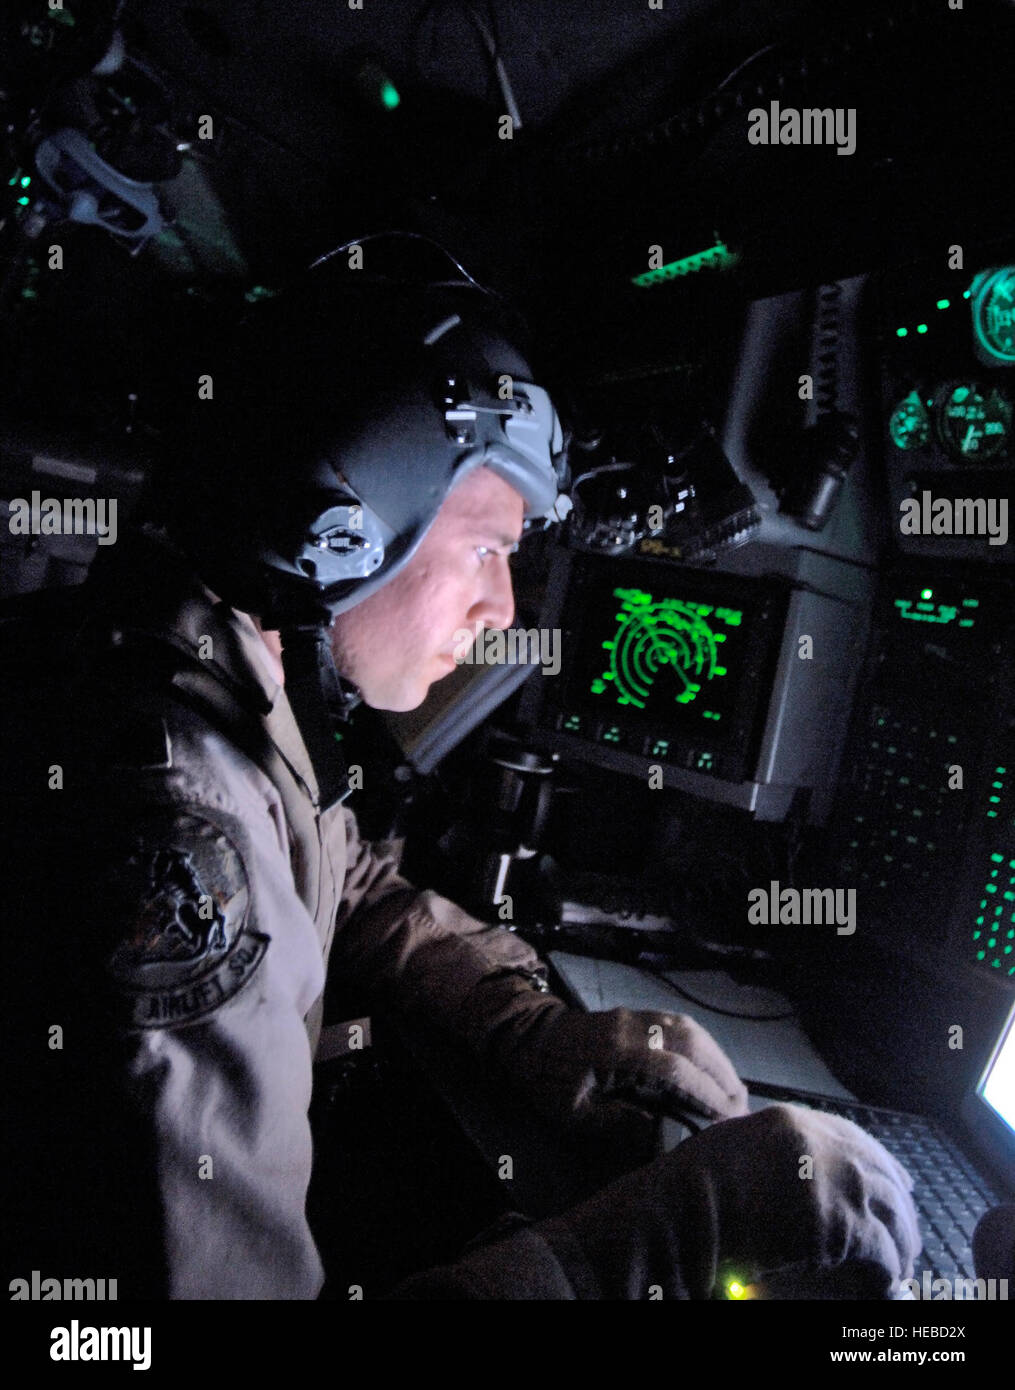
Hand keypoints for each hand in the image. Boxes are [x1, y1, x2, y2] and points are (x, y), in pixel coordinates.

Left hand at [492, 1002, 748, 1136]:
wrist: (525, 1035)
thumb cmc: (546, 1079)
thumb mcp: (574, 1114)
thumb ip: (618, 1124)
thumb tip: (662, 1135)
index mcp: (616, 1051)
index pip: (673, 1070)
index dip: (704, 1093)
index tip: (727, 1117)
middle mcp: (632, 1027)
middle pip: (691, 1042)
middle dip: (721, 1073)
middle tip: (742, 1105)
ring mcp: (635, 1016)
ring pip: (688, 1029)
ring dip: (716, 1057)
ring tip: (733, 1087)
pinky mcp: (636, 1015)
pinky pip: (678, 1024)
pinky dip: (701, 1045)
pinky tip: (711, 1065)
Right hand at [538, 1102, 920, 1298]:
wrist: (681, 1214)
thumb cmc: (691, 1189)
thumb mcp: (730, 1148)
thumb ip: (767, 1152)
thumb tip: (789, 1172)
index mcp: (791, 1123)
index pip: (855, 1137)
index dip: (881, 1163)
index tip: (898, 1182)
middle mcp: (821, 1145)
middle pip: (881, 1173)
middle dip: (899, 1206)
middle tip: (906, 1233)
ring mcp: (834, 1183)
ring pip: (891, 1213)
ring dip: (899, 1243)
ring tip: (899, 1266)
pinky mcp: (842, 1226)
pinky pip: (882, 1251)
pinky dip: (889, 1271)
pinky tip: (886, 1284)